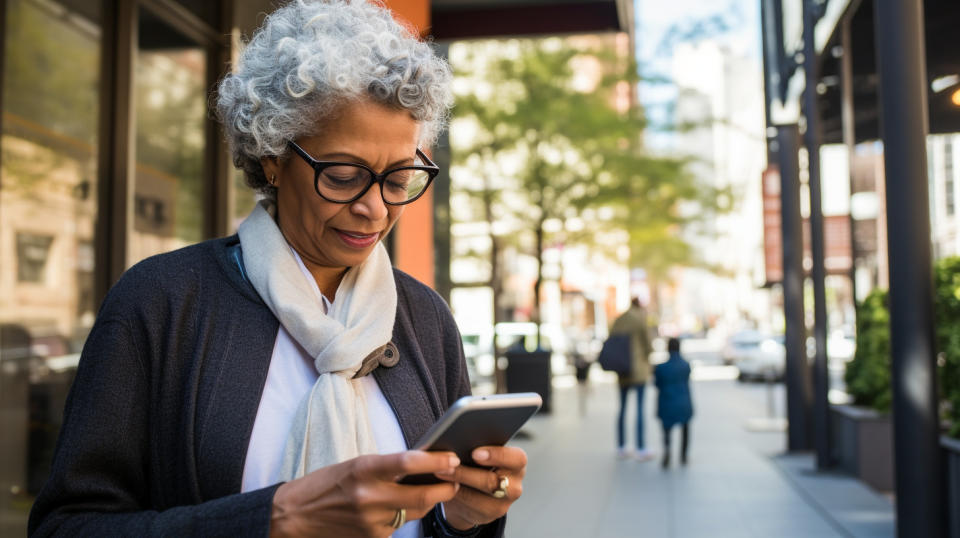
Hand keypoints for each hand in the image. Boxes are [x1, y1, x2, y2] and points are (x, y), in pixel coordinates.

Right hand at [270, 451, 459, 537]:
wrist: (296, 516)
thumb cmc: (327, 484)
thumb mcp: (355, 465)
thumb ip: (387, 467)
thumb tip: (423, 464)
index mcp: (364, 469)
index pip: (408, 462)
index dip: (436, 460)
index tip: (452, 458)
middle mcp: (369, 496)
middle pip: (422, 495)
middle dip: (445, 489)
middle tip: (455, 480)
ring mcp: (371, 521)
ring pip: (414, 512)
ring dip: (426, 502)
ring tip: (432, 490)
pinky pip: (398, 527)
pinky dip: (401, 517)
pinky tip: (393, 509)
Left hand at [435, 446, 527, 530]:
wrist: (476, 490)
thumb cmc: (479, 463)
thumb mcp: (483, 453)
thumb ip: (479, 445)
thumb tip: (459, 437)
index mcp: (517, 463)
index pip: (516, 458)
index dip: (496, 455)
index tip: (475, 453)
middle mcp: (515, 485)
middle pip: (493, 481)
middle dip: (467, 472)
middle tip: (449, 464)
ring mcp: (503, 504)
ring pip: (478, 497)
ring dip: (457, 484)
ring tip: (440, 473)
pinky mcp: (489, 515)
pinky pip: (469, 506)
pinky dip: (454, 495)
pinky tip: (441, 485)